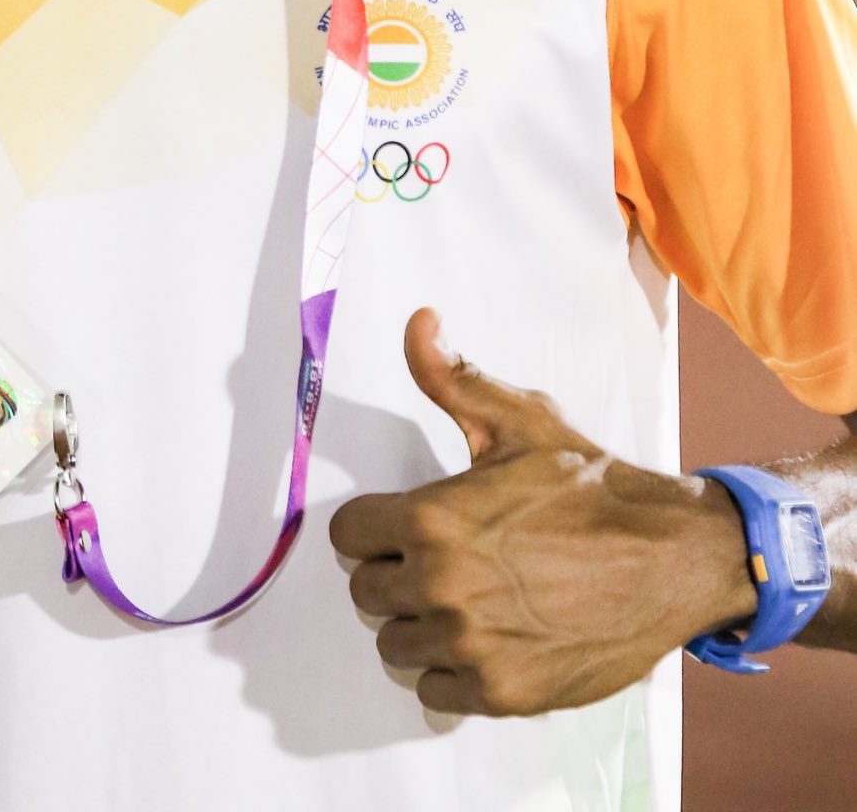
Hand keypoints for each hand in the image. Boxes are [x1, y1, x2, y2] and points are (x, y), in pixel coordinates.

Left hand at [328, 309, 757, 715]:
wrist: (668, 556)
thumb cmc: (591, 487)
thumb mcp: (518, 420)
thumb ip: (451, 377)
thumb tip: (418, 322)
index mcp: (432, 519)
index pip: (346, 535)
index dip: (373, 526)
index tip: (404, 525)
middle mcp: (441, 586)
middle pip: (365, 593)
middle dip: (395, 573)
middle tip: (441, 560)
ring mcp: (470, 645)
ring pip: (395, 644)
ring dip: (420, 624)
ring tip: (465, 599)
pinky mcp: (501, 691)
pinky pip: (435, 691)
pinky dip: (452, 671)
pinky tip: (485, 638)